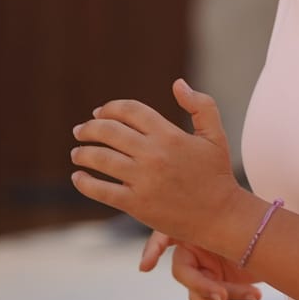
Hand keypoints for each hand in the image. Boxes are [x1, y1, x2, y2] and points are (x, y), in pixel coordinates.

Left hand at [71, 78, 240, 244]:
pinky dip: (84, 182)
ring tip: (77, 153)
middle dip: (89, 128)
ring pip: (100, 158)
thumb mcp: (215, 136)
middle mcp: (153, 154)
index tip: (98, 113)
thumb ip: (201, 105)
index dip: (110, 108)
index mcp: (169, 134)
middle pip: (108, 131)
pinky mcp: (136, 204)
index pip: (129, 110)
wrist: (221, 216)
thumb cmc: (217, 175)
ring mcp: (143, 179)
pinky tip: (79, 177)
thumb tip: (177, 84)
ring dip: (82, 153)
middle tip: (80, 131)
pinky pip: (101, 190)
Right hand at [140, 229, 261, 299]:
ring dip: (220, 298)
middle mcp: (192, 248)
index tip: (146, 267)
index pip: (165, 234)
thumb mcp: (246, 232)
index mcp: (194, 227)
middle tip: (223, 296)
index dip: (153, 248)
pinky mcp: (211, 285)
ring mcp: (200, 268)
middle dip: (202, 286)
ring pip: (197, 291)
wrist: (280, 248)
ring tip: (252, 295)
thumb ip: (228, 240)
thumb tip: (209, 259)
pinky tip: (246, 299)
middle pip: (184, 272)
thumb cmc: (261, 231)